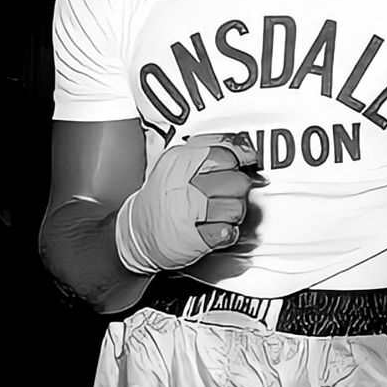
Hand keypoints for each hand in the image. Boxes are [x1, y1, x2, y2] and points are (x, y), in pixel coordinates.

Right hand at [115, 132, 261, 273]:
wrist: (136, 233)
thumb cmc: (159, 197)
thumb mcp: (174, 163)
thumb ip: (204, 152)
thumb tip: (241, 149)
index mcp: (181, 161)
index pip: (225, 152)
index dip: (243, 156)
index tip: (249, 160)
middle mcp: (186, 183)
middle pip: (236, 180)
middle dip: (239, 187)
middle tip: (231, 191)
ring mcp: (190, 211)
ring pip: (237, 207)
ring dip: (235, 211)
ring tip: (222, 211)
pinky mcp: (195, 238)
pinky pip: (228, 231)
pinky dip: (228, 231)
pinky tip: (219, 227)